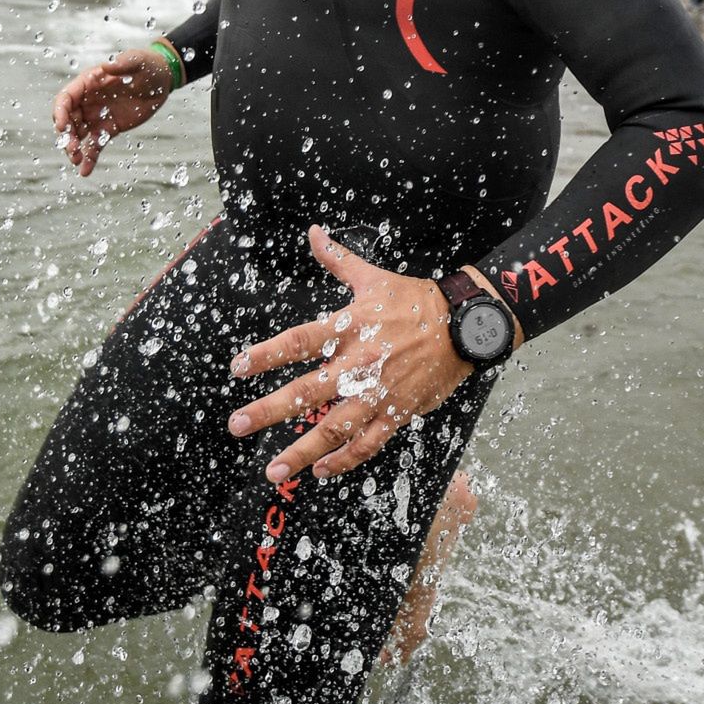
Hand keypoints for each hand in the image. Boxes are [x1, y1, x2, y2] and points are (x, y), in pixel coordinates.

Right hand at [51, 47, 174, 176]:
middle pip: (68, 119)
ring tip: (76, 161)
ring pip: (78, 135)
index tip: (62, 127)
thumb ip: (122, 64)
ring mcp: (97, 116)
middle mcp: (88, 100)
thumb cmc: (146, 65)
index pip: (66, 98)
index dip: (60, 112)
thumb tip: (106, 67)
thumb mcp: (137, 61)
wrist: (161, 80)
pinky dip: (89, 158)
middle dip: (66, 135)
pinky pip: (95, 145)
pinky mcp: (108, 129)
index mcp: (88, 82)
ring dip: (74, 148)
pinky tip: (85, 171)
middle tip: (72, 150)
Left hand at [229, 226, 499, 482]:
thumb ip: (338, 260)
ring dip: (301, 451)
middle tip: (237, 425)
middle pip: (306, 392)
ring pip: (334, 428)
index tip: (238, 368)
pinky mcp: (397, 413)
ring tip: (274, 471)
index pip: (298, 342)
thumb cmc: (416, 301)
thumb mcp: (374, 277)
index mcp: (349, 328)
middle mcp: (359, 363)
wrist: (465, 327)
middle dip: (269, 411)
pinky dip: (343, 460)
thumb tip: (313, 232)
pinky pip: (367, 444)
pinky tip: (321, 470)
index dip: (266, 355)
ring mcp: (378, 393)